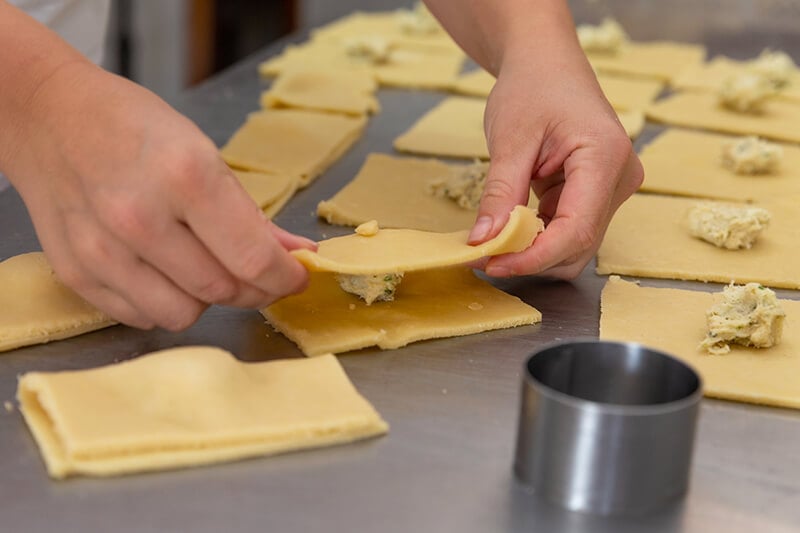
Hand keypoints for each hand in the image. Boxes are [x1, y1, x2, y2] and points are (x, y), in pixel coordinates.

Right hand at [4, 61, 312, 329]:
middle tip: (260, 274)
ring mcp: (103, 250)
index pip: (253, 259)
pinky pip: (141, 316)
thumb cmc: (133, 126)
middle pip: (223, 290)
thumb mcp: (204, 152)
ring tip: (205, 267)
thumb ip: (250, 213)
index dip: (285, 276)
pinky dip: (164, 303)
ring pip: (184, 315)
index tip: (296, 276)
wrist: (49, 117)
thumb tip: (293, 253)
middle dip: (255, 288)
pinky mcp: (77, 272)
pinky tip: (165, 272)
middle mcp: (141, 218)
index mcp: (186, 176)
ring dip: (208, 300)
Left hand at [468, 41, 643, 279]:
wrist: (546, 65)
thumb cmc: (532, 88)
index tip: (494, 263)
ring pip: (574, 246)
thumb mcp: (509, 139)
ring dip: (534, 252)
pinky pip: (568, 231)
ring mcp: (611, 190)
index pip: (576, 229)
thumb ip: (500, 193)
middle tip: (484, 256)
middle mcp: (619, 179)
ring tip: (493, 242)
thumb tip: (483, 241)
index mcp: (605, 157)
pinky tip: (509, 230)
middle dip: (531, 259)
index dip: (534, 257)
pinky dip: (538, 238)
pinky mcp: (596, 196)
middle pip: (578, 245)